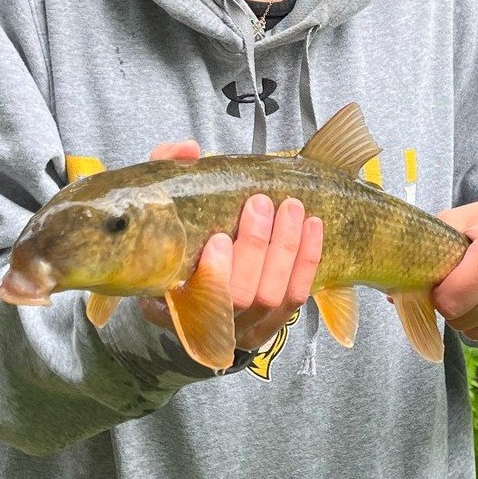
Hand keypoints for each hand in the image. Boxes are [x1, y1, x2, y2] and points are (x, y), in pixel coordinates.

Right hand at [141, 141, 323, 352]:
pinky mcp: (272, 323)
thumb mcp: (165, 198)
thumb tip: (188, 149)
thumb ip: (168, 166)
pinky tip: (312, 226)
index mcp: (169, 300)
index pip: (195, 301)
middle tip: (262, 203)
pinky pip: (296, 297)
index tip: (219, 239)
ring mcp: (243, 329)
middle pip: (240, 297)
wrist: (197, 264)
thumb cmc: (179, 228)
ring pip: (272, 296)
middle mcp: (206, 323)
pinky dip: (307, 261)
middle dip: (255, 248)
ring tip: (292, 207)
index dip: (213, 275)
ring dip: (286, 249)